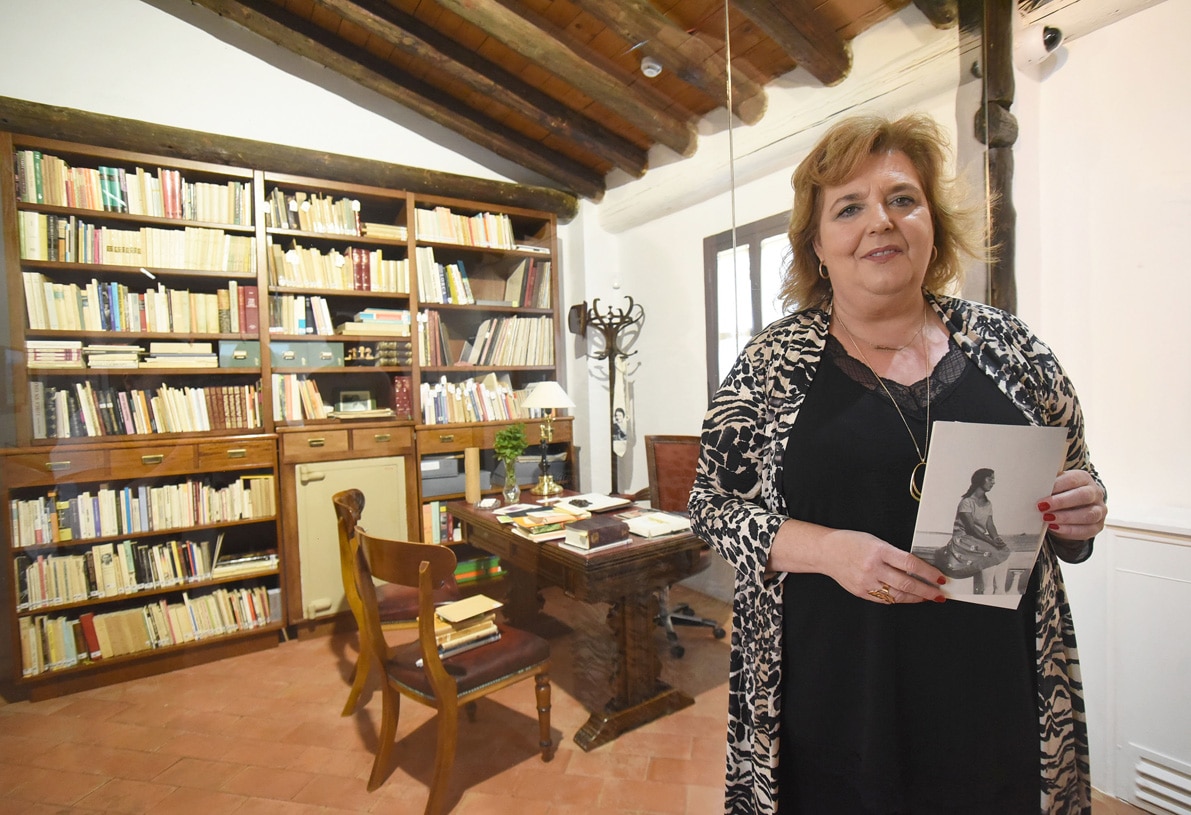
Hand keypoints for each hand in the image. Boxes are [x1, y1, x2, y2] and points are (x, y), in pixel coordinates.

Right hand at [816, 529, 947, 604]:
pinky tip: (907, 598)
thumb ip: (894, 554)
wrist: (826, 552)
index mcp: (879, 550)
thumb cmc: (851, 542)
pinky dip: (899, 599)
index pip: (911, 564)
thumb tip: (917, 568)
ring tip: (927, 597)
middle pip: (907, 583)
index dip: (929, 573)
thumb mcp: (876, 541)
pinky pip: (885, 599)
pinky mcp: (861, 592)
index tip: (940, 577)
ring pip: (898, 595)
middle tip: (940, 593)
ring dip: (916, 598)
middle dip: (928, 591)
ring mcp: (866, 582)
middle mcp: (873, 567)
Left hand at [1038, 470, 1105, 540]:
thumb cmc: (1061, 495)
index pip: (1073, 480)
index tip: (1042, 492)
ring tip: (1047, 519)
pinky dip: (1069, 530)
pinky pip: (1086, 530)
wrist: (1072, 510)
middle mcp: (1095, 493)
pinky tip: (1055, 528)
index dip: (1057, 486)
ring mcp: (1099, 510)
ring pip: (1088, 514)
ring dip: (1065, 517)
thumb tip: (1031, 485)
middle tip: (1042, 507)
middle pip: (1083, 496)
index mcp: (1084, 479)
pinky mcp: (1097, 526)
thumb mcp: (1055, 487)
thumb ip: (1048, 485)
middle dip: (1061, 502)